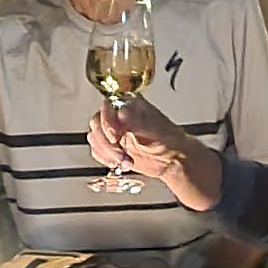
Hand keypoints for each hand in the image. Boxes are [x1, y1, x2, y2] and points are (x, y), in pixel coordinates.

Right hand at [87, 100, 210, 206]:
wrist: (172, 160)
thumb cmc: (170, 141)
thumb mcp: (156, 130)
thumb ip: (137, 121)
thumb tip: (123, 112)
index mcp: (131, 104)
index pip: (108, 106)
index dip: (107, 122)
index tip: (115, 137)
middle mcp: (119, 114)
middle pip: (97, 123)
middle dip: (107, 142)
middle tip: (121, 154)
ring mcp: (113, 130)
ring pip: (95, 138)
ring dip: (107, 153)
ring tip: (125, 161)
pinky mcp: (110, 145)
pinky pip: (97, 150)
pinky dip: (106, 159)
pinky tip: (120, 163)